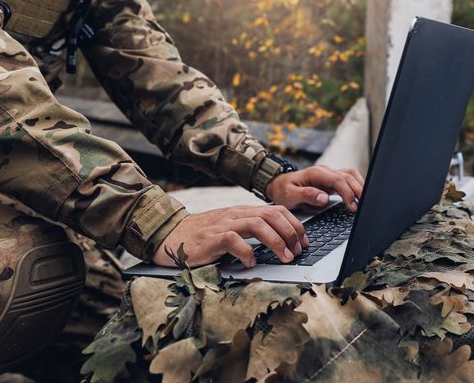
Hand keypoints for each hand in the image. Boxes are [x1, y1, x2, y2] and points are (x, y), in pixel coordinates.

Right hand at [152, 205, 307, 267]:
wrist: (169, 235)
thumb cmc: (201, 237)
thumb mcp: (230, 229)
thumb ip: (249, 232)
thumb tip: (278, 243)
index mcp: (242, 212)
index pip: (276, 210)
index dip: (294, 224)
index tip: (304, 241)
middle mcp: (236, 214)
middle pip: (271, 214)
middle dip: (290, 232)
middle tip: (298, 251)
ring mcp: (223, 224)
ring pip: (257, 224)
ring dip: (276, 241)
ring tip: (285, 258)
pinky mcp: (211, 238)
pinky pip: (234, 240)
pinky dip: (247, 252)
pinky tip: (251, 263)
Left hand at [266, 166, 364, 210]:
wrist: (277, 184)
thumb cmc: (282, 190)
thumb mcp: (289, 195)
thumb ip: (307, 195)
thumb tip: (324, 198)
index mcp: (315, 173)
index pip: (337, 180)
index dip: (347, 192)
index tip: (352, 206)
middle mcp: (324, 171)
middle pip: (348, 176)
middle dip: (358, 190)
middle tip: (363, 206)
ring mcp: (328, 174)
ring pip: (350, 175)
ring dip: (359, 185)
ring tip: (364, 200)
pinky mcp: (331, 180)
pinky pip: (347, 178)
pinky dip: (356, 185)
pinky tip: (359, 195)